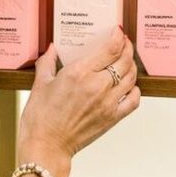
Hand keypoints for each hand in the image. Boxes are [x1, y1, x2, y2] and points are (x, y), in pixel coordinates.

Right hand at [16, 28, 140, 176]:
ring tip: (126, 61)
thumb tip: (51, 49)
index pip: (110, 48)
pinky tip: (129, 86)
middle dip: (127, 47)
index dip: (118, 36)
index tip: (118, 31)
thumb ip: (47, 62)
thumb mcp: (40, 84)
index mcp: (79, 73)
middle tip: (124, 43)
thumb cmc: (40, 118)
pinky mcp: (112, 117)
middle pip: (124, 60)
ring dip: (132, 66)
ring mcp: (108, 102)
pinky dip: (135, 90)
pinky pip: (134, 100)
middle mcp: (97, 85)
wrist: (46, 146)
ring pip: (131, 77)